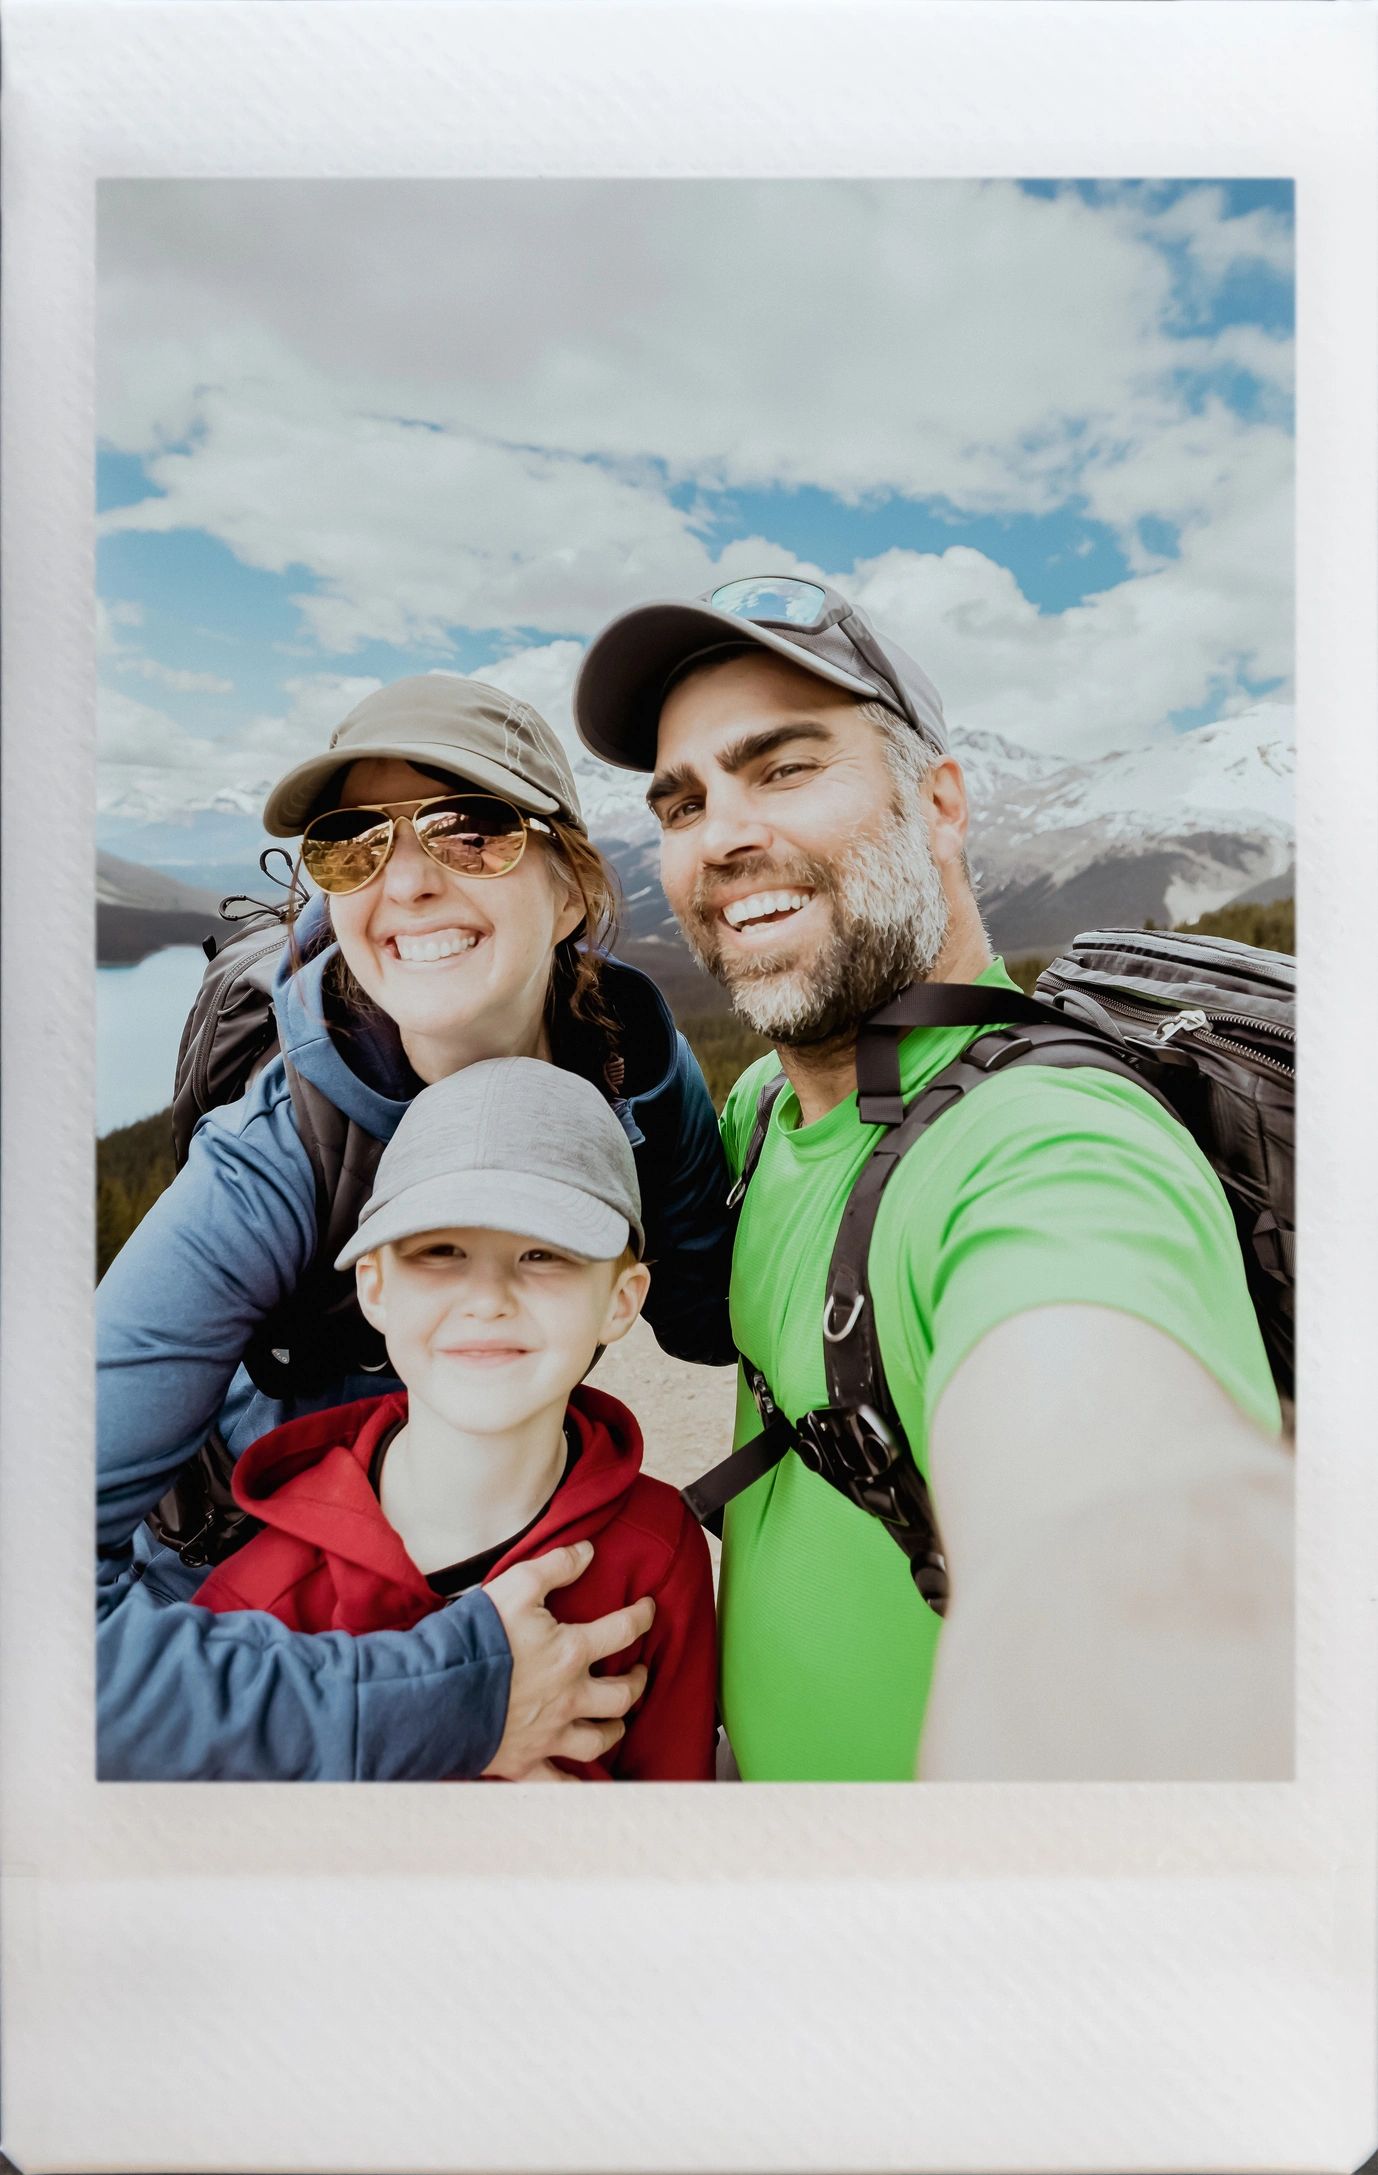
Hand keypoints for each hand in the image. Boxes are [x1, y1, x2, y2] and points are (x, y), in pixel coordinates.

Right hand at [481, 1541, 652, 1779]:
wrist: (435, 1692)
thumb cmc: (476, 1637)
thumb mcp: (516, 1585)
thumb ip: (556, 1566)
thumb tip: (588, 1552)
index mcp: (571, 1653)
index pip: (623, 1631)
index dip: (642, 1617)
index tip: (649, 1609)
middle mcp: (569, 1698)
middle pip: (621, 1695)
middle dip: (637, 1681)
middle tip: (639, 1671)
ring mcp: (549, 1735)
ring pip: (599, 1740)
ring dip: (614, 1729)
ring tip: (617, 1719)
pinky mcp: (524, 1762)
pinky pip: (558, 1784)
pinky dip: (574, 1786)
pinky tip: (584, 1786)